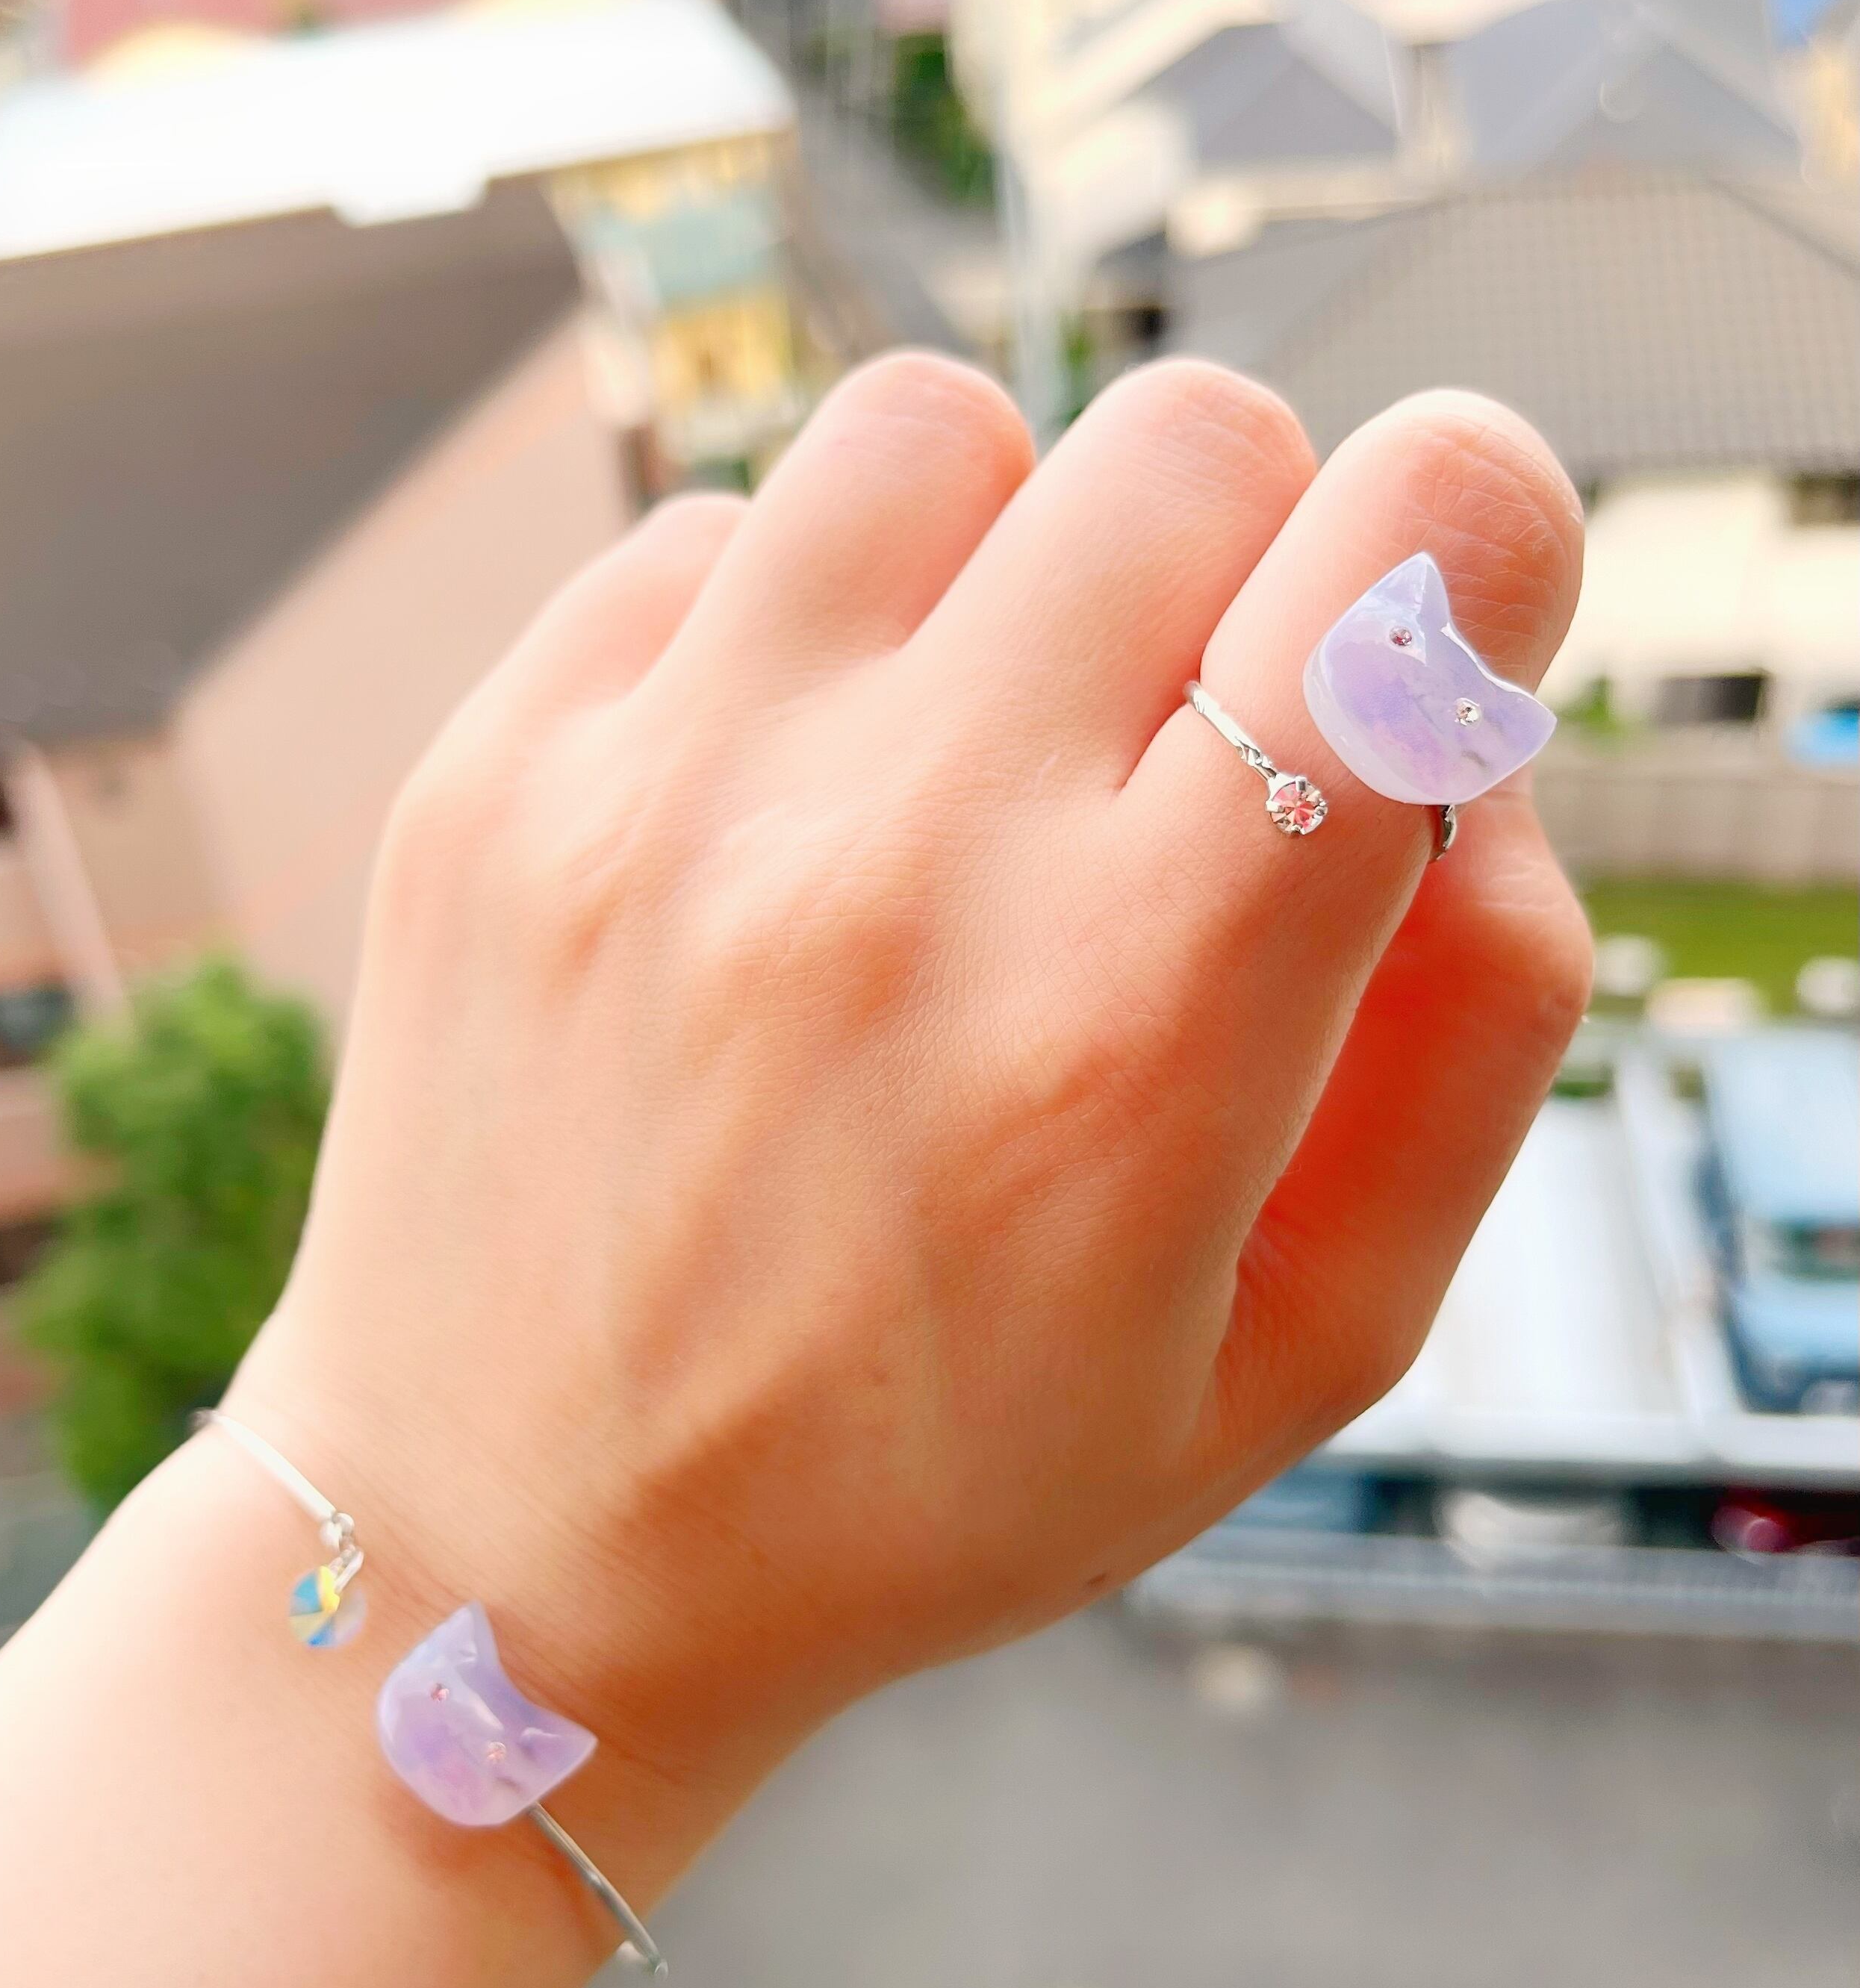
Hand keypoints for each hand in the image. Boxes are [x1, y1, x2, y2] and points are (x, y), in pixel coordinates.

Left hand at [235, 357, 1587, 1794]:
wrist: (514, 1555)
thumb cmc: (928, 1473)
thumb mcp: (1295, 1353)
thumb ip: (1475, 1041)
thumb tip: (1486, 747)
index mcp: (1134, 1026)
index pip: (1401, 563)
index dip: (1470, 547)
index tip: (1428, 633)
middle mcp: (893, 867)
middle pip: (1194, 444)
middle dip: (1247, 573)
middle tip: (1175, 765)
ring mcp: (664, 795)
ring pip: (947, 432)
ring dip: (1012, 565)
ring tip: (967, 761)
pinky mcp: (501, 772)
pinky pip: (723, 529)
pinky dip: (803, 635)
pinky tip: (784, 816)